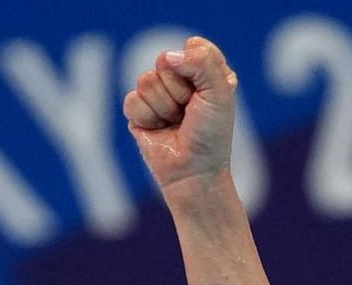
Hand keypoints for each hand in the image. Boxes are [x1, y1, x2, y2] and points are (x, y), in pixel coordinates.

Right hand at [123, 37, 239, 200]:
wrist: (193, 171)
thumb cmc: (211, 135)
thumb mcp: (220, 94)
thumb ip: (202, 62)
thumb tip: (167, 58)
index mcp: (206, 72)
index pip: (194, 46)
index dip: (198, 68)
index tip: (208, 93)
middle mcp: (181, 80)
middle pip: (165, 61)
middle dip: (179, 90)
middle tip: (189, 113)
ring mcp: (157, 94)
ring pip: (146, 80)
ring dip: (164, 107)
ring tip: (175, 123)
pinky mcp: (138, 111)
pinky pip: (132, 99)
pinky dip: (147, 117)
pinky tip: (159, 130)